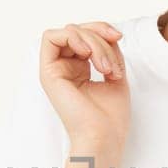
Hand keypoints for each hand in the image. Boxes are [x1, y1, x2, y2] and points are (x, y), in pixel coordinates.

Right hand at [39, 21, 129, 148]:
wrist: (104, 137)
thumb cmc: (111, 116)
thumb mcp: (116, 72)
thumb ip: (109, 50)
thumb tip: (108, 32)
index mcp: (79, 68)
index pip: (86, 34)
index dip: (102, 29)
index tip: (119, 38)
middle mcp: (65, 67)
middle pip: (78, 30)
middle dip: (100, 37)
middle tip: (111, 63)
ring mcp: (55, 70)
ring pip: (69, 31)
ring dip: (92, 42)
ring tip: (104, 67)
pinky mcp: (48, 73)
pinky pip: (51, 37)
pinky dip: (73, 37)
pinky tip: (86, 53)